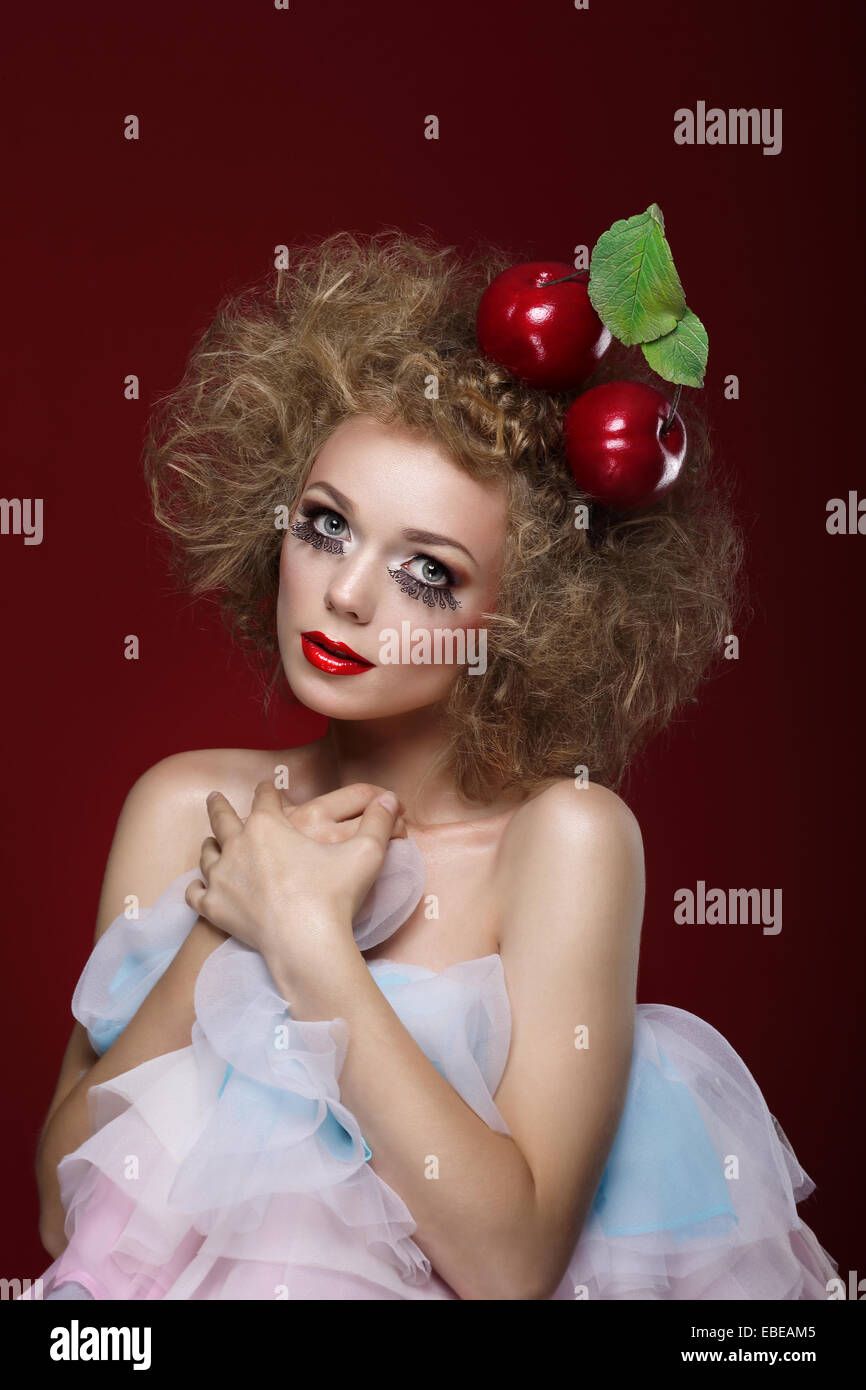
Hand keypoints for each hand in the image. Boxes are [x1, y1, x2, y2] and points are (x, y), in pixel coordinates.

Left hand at [184, 780, 406, 969]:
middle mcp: (237, 844)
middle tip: (215, 797)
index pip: (265, 797)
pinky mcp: (214, 908)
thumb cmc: (334, 896)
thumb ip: (378, 821)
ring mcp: (221, 877)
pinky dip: (198, 886)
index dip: (268, 790)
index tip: (268, 786)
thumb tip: (392, 798)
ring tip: (211, 842)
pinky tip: (202, 886)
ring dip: (210, 844)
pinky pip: (196, 892)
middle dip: (219, 805)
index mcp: (269, 824)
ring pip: (206, 852)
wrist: (306, 942)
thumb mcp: (366, 853)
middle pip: (221, 817)